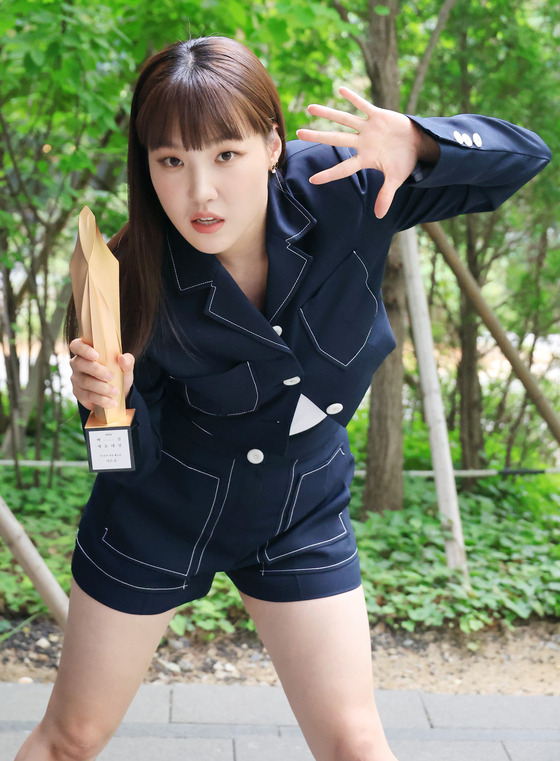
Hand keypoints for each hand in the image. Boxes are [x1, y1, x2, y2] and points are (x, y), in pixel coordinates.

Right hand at [69, 338, 134, 410]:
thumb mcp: (126, 367)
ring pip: (85, 382)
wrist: (118, 392)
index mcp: (86, 352)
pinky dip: (101, 400)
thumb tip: (123, 358)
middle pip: (80, 364)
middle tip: (112, 376)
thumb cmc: (118, 373)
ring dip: (102, 388)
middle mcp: (77, 364)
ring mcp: (76, 379)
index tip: (96, 355)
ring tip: (116, 392)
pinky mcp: (79, 393)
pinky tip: (111, 402)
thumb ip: (127, 361)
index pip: (76, 346)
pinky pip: (87, 397)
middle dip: (97, 371)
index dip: (84, 349)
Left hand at [296, 86, 438, 218]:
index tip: (312, 180)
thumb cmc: (404, 162)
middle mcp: (362, 143)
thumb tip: (380, 216)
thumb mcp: (396, 180)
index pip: (343, 169)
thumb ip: (386, 195)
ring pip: (344, 120)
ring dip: (328, 113)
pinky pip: (363, 105)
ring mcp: (368, 128)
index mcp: (365, 159)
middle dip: (318, 136)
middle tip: (298, 134)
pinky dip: (353, 97)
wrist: (418, 144)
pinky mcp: (378, 115)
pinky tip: (340, 89)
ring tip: (310, 107)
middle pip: (336, 139)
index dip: (329, 174)